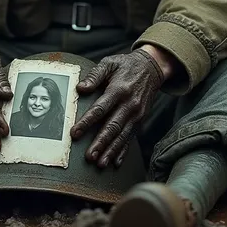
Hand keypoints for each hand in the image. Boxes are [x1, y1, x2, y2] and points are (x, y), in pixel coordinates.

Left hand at [70, 48, 164, 168]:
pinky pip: (131, 138)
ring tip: (100, 163)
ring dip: (111, 151)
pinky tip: (115, 162)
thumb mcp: (109, 63)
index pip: (100, 109)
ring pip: (122, 136)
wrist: (151, 67)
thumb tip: (80, 88)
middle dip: (100, 143)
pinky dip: (123, 151)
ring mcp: (137, 114)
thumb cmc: (126, 65)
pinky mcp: (140, 120)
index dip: (87, 122)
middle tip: (89, 156)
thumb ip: (94, 75)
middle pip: (113, 127)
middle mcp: (129, 104)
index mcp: (118, 90)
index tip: (74, 133)